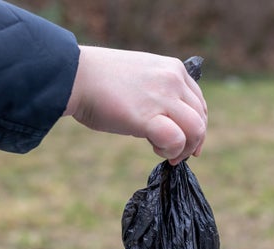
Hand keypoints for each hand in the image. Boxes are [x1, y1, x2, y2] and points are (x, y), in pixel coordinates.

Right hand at [64, 46, 206, 164]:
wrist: (73, 76)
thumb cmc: (98, 81)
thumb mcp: (139, 78)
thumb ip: (157, 94)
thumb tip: (165, 123)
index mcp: (173, 68)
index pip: (199, 103)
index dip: (197, 127)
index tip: (186, 143)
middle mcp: (173, 80)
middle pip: (200, 119)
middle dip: (192, 142)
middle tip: (174, 154)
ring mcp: (163, 96)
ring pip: (196, 129)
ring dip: (184, 148)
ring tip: (164, 153)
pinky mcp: (149, 115)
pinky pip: (176, 138)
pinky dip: (171, 150)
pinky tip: (156, 149)